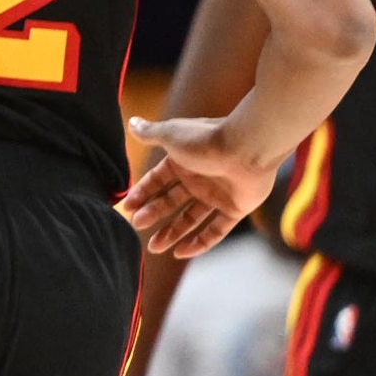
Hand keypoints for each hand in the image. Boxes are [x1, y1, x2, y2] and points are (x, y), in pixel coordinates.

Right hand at [114, 116, 285, 258]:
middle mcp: (200, 178)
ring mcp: (218, 195)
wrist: (247, 148)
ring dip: (172, 232)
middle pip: (172, 201)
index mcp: (184, 161)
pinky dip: (199, 243)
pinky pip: (215, 230)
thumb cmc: (206, 140)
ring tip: (154, 246)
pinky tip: (180, 253)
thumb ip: (151, 133)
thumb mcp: (171, 135)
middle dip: (153, 213)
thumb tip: (133, 122)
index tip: (128, 207)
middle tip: (137, 225)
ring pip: (191, 218)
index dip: (143, 193)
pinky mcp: (235, 209)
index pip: (158, 180)